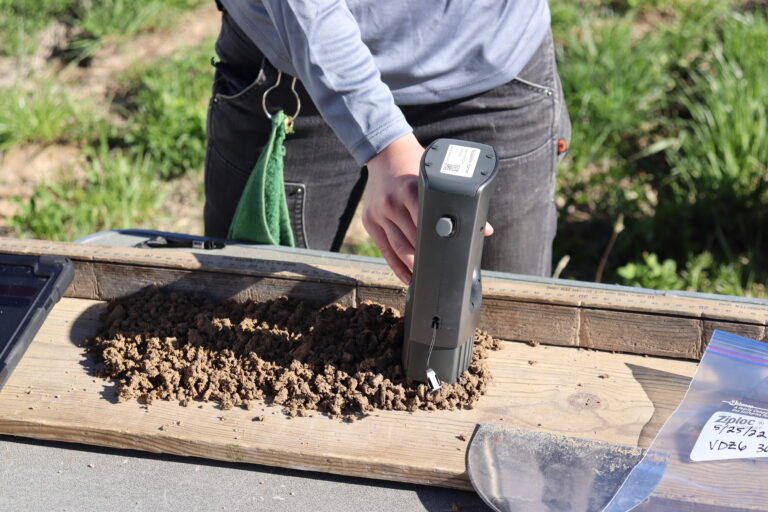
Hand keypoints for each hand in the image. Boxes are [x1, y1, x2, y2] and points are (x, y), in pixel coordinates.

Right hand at [363, 133, 494, 283]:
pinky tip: (407, 276)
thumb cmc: (414, 165)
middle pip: (412, 240)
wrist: (384, 153)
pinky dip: (396, 266)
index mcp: (411, 189)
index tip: (449, 259)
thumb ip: (458, 203)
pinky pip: (385, 250)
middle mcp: (392, 202)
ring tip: (426, 280)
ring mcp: (379, 213)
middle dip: (427, 259)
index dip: (437, 243)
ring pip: (399, 248)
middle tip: (441, 274)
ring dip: (412, 267)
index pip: (426, 223)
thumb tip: (487, 229)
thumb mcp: (434, 176)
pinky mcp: (369, 221)